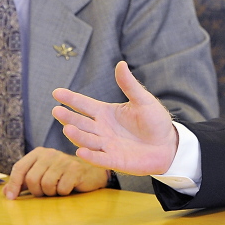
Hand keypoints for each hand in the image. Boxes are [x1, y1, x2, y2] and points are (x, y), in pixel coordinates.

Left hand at [2, 147, 108, 199]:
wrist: (92, 172)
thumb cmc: (63, 175)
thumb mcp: (42, 175)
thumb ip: (24, 182)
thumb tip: (6, 192)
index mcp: (39, 153)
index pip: (19, 168)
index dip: (13, 184)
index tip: (10, 197)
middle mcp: (50, 153)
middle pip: (32, 179)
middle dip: (37, 191)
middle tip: (46, 192)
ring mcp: (64, 160)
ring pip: (46, 185)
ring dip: (51, 193)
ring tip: (58, 189)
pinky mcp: (76, 169)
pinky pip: (61, 189)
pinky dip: (63, 193)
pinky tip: (69, 187)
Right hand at [54, 61, 177, 175]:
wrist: (168, 145)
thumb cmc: (155, 121)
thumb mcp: (143, 100)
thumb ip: (129, 85)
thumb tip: (121, 64)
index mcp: (106, 113)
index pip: (84, 105)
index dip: (71, 99)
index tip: (56, 92)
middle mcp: (102, 129)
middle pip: (81, 123)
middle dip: (68, 117)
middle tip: (56, 111)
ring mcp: (107, 145)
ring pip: (87, 140)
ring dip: (77, 136)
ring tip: (67, 128)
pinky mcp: (115, 160)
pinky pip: (100, 159)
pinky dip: (90, 156)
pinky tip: (80, 151)